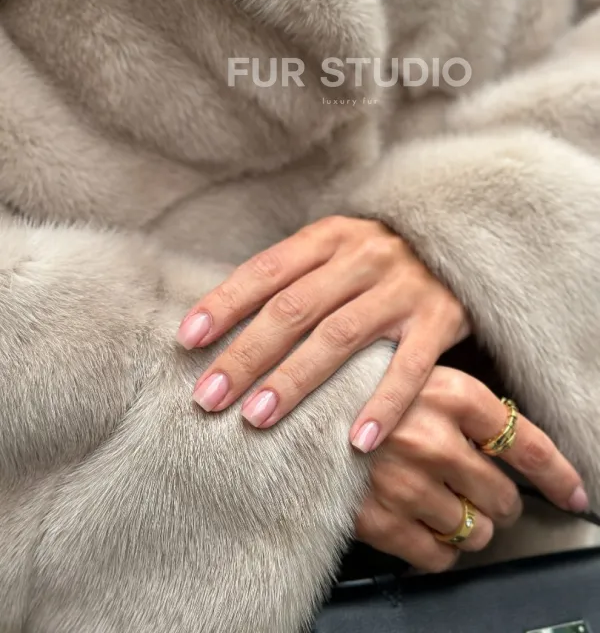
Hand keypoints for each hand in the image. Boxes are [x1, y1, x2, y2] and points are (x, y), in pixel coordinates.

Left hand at [176, 215, 468, 449]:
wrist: (460, 243)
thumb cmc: (376, 260)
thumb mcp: (334, 251)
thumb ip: (289, 278)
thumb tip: (219, 324)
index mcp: (329, 237)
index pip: (266, 270)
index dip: (224, 303)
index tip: (187, 340)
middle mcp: (363, 257)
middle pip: (295, 309)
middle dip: (246, 355)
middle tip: (208, 397)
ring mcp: (403, 289)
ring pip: (340, 336)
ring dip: (295, 380)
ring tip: (256, 419)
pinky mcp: (440, 320)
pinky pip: (409, 368)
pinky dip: (382, 405)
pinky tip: (355, 444)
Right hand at [356, 367, 588, 571]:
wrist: (280, 405)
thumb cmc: (345, 383)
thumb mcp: (405, 367)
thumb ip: (453, 399)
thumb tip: (498, 438)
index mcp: (447, 393)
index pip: (526, 443)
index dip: (558, 474)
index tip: (573, 492)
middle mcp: (434, 439)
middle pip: (503, 496)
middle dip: (498, 502)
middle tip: (482, 495)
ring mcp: (407, 482)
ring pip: (474, 531)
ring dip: (469, 527)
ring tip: (447, 510)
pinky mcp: (379, 519)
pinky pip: (436, 558)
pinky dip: (438, 552)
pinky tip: (423, 531)